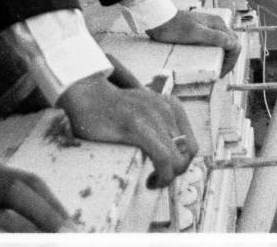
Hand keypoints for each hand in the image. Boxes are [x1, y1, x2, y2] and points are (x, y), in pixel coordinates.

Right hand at [57, 75, 197, 187]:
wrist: (85, 95)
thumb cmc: (112, 109)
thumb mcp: (145, 111)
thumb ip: (161, 126)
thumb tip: (174, 155)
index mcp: (171, 106)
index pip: (191, 145)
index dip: (182, 164)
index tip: (166, 173)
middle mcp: (166, 109)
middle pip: (187, 153)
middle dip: (176, 173)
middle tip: (158, 179)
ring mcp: (152, 116)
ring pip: (177, 159)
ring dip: (168, 178)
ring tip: (153, 181)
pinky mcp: (137, 126)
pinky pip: (163, 158)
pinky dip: (162, 176)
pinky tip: (150, 181)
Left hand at [146, 8, 241, 77]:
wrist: (158, 19)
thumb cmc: (174, 26)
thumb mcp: (195, 33)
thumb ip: (215, 37)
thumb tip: (234, 44)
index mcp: (218, 24)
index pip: (235, 45)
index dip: (231, 61)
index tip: (221, 73)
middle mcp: (216, 25)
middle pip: (230, 45)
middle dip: (228, 61)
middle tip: (219, 74)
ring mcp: (208, 28)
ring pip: (222, 45)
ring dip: (221, 58)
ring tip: (213, 70)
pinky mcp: (200, 32)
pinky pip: (212, 44)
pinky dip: (213, 54)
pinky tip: (205, 61)